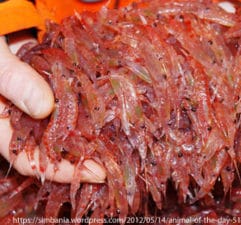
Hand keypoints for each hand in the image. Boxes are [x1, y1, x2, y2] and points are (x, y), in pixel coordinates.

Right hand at [0, 35, 105, 182]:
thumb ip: (12, 81)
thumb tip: (45, 108)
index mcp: (1, 124)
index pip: (31, 161)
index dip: (63, 171)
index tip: (96, 173)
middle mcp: (22, 118)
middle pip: (53, 148)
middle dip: (82, 156)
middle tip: (113, 160)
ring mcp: (37, 102)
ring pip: (63, 125)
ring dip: (87, 133)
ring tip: (115, 140)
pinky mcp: (49, 86)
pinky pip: (69, 101)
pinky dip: (85, 106)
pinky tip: (106, 109)